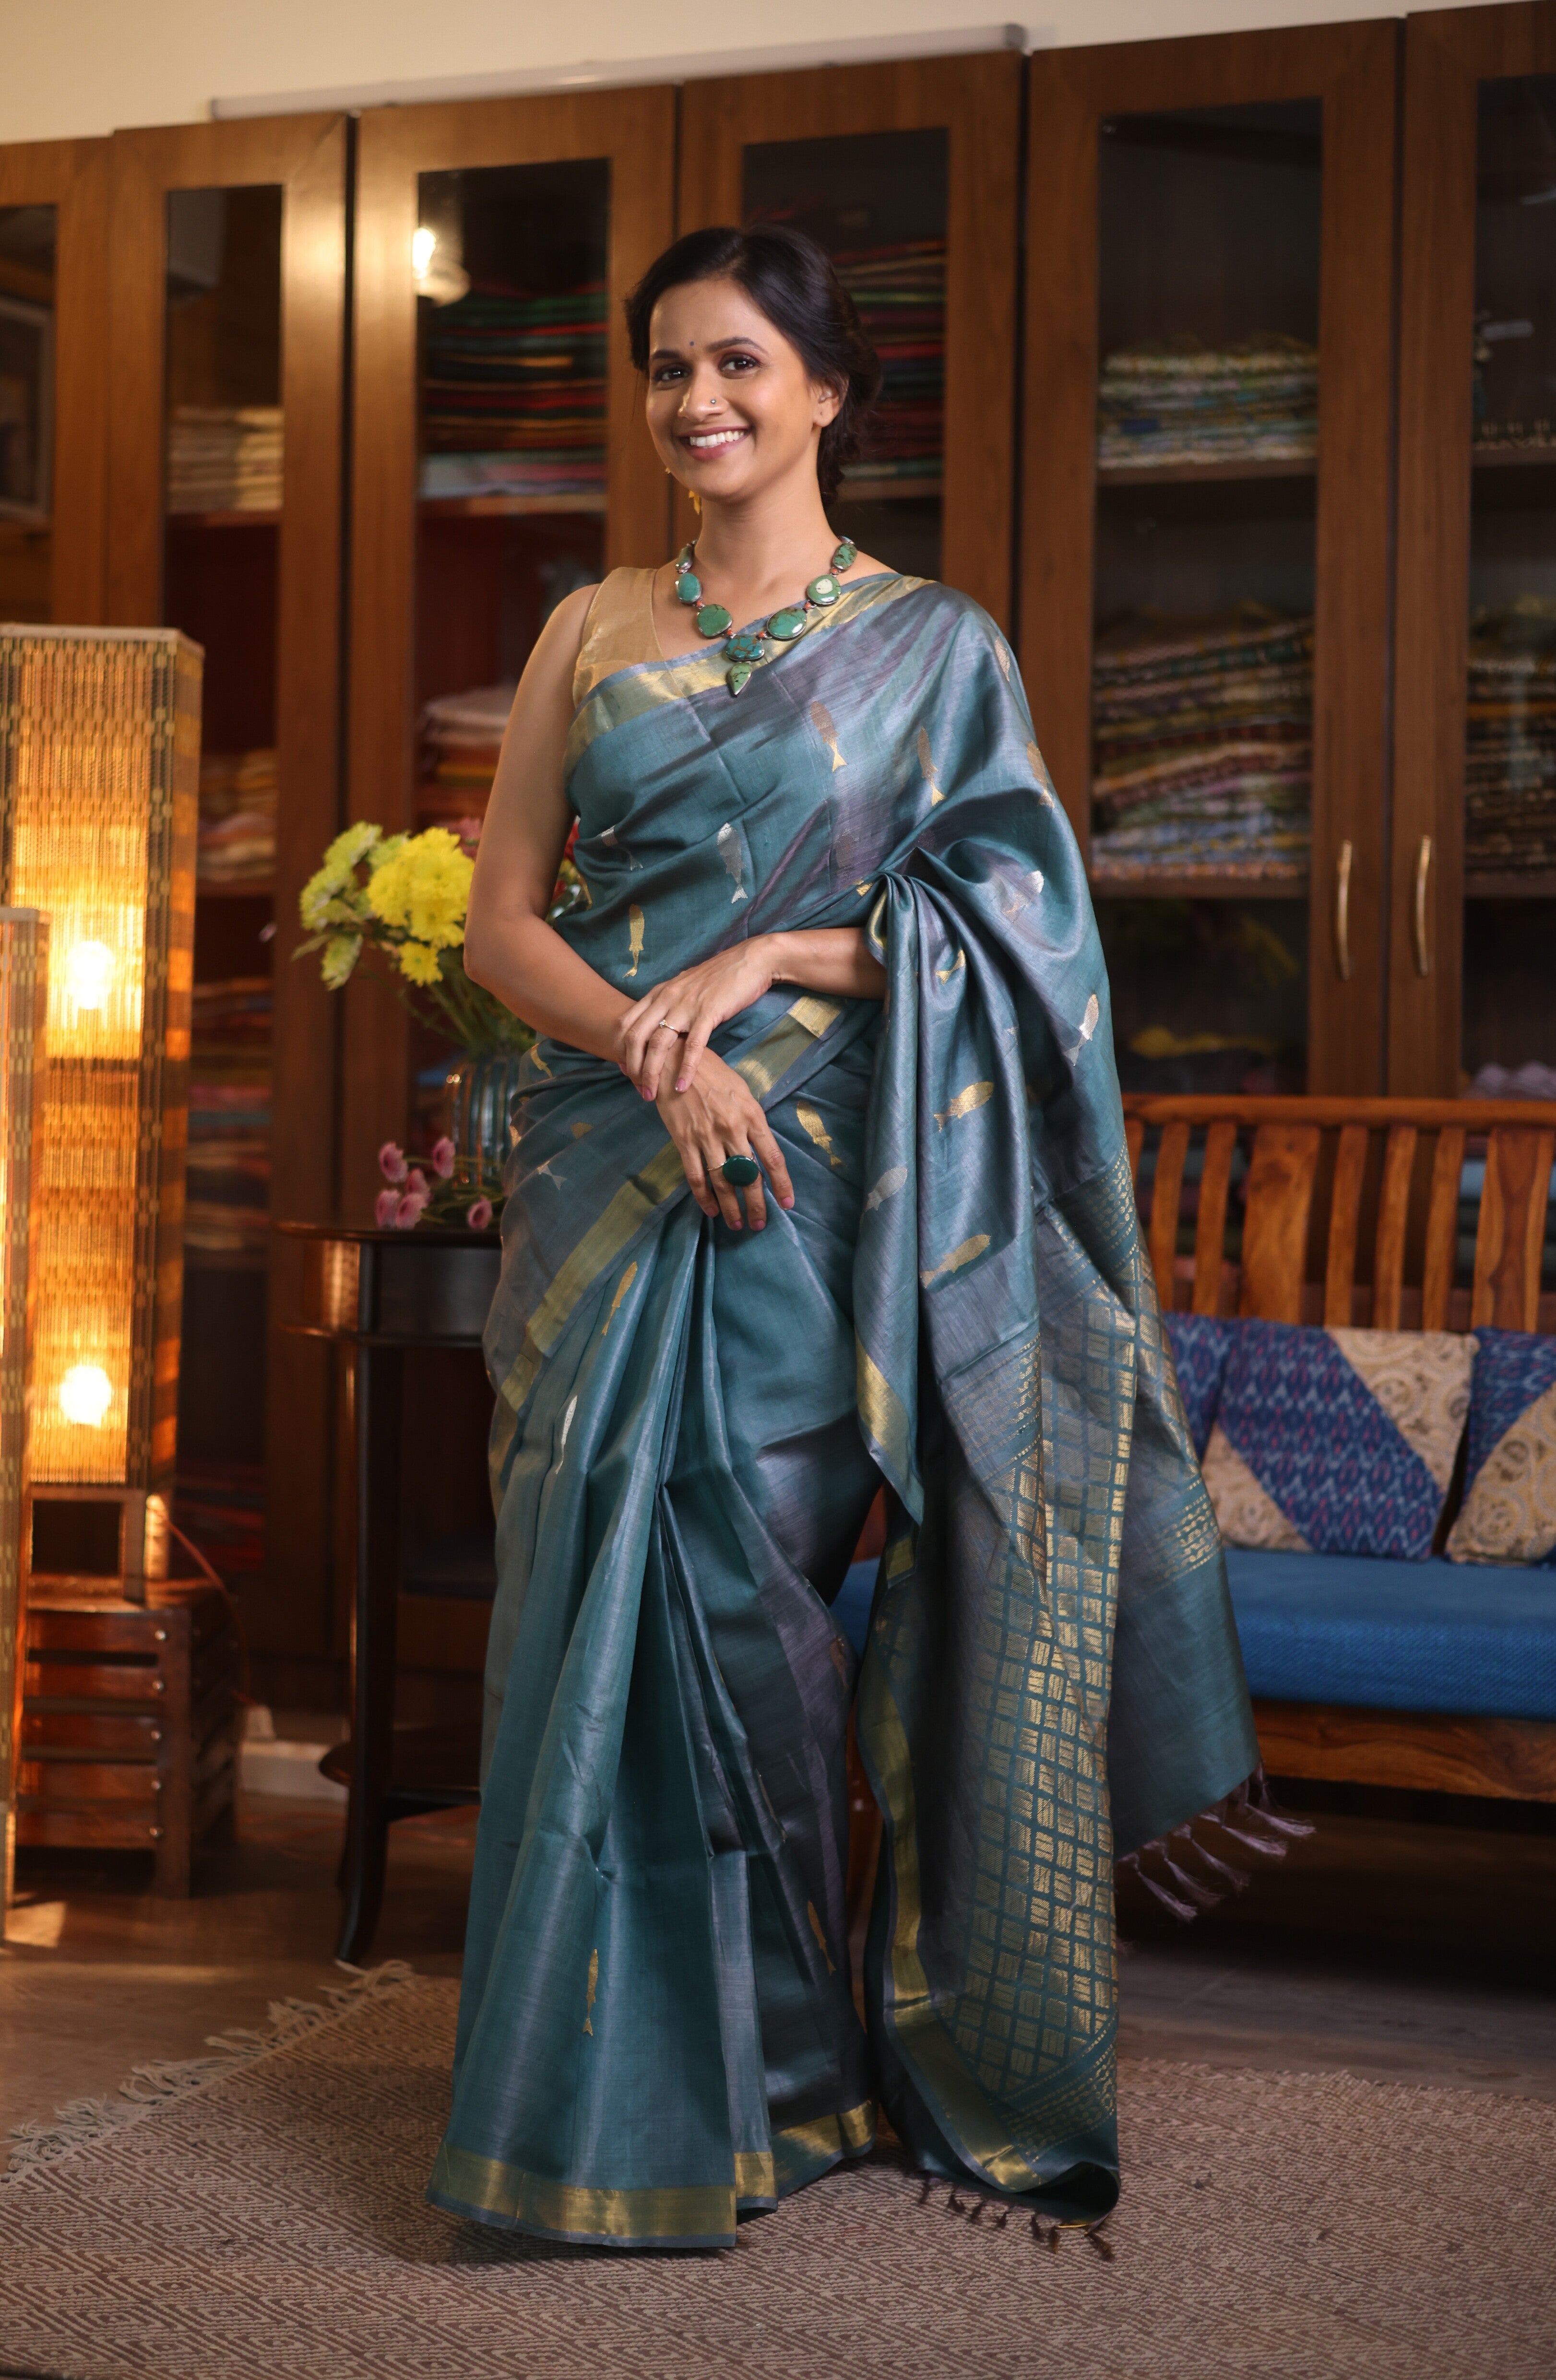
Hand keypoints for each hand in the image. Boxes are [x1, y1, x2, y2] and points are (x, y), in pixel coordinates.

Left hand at [617, 938, 775, 1100]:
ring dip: (651, 1073)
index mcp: (659, 993)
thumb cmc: (719, 977)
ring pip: (658, 1044)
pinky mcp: (708, 1013)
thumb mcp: (684, 986)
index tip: (625, 1071)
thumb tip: (658, 1023)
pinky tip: (681, 1086)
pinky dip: (685, 1069)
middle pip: (636, 1037)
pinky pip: (692, 1046)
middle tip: (638, 1090)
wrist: (750, 961)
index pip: (628, 1024)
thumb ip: (668, 1003)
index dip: (622, 1051)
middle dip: (633, 1068)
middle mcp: (666, 998)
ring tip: (652, 1095)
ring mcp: (686, 1006)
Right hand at [654, 1050, 793, 1230]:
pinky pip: (696, 1176)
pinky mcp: (684, 1141)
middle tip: (760, 1224)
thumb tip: (759, 1147)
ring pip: (723, 1181)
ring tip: (737, 1224)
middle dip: (757, 1204)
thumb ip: (752, 1120)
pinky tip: (711, 1210)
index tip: (787, 1203)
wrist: (675, 1060)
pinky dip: (704, 1197)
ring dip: (732, 1207)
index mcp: (752, 1116)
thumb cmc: (712, 1073)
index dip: (782, 1184)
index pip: (772, 1157)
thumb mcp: (742, 1091)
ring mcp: (707, 1137)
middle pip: (749, 1176)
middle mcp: (732, 1129)